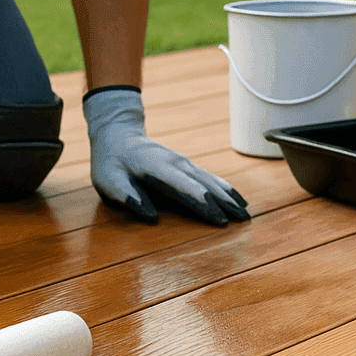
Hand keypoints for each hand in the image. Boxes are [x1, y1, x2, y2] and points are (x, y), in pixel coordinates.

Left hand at [83, 87, 248, 225]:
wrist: (117, 134)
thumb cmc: (110, 162)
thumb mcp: (109, 181)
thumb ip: (128, 197)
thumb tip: (151, 217)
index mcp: (157, 168)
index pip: (185, 188)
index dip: (203, 204)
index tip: (221, 220)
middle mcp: (176, 163)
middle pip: (205, 185)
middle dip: (225, 203)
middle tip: (244, 220)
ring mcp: (183, 162)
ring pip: (211, 180)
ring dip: (229, 196)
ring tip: (246, 212)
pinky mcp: (185, 165)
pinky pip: (209, 177)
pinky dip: (224, 187)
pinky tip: (236, 197)